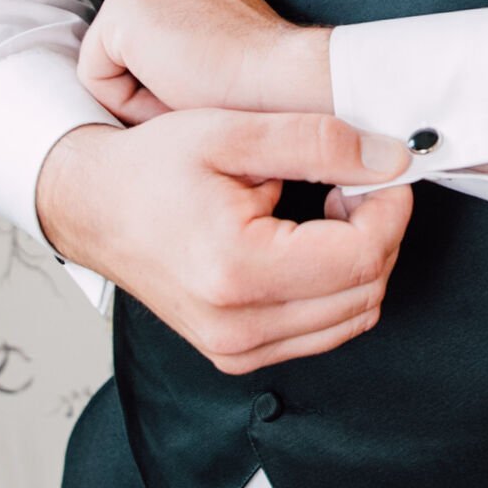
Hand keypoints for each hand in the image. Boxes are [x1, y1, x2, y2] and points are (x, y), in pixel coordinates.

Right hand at [35, 108, 412, 373]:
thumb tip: (391, 158)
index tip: (382, 167)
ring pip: (353, 317)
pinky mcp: (237, 356)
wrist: (96, 207)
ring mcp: (236, 352)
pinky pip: (323, 330)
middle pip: (367, 291)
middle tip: (354, 178)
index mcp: (236, 271)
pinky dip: (337, 284)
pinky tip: (312, 237)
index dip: (391, 207)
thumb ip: (319, 141)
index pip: (363, 257)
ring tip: (330, 204)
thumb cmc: (154, 165)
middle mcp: (238, 329)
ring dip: (362, 259)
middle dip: (381, 230)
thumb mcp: (233, 132)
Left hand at [77, 0, 332, 123]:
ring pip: (107, 55)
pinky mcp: (124, 9)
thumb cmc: (256, 69)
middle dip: (146, 73)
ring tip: (182, 95)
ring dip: (137, 85)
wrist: (276, 75)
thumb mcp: (217, 26)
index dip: (164, 68)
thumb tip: (164, 51)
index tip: (199, 83)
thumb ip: (186, 20)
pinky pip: (95, 73)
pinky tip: (168, 96)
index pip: (145, 25)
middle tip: (189, 95)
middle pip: (122, 37)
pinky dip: (123, 100)